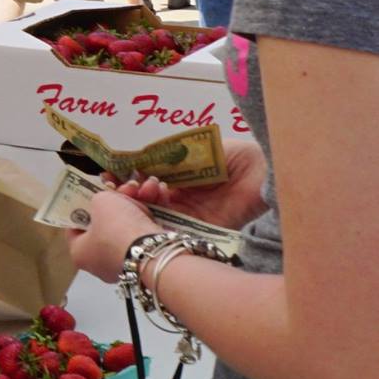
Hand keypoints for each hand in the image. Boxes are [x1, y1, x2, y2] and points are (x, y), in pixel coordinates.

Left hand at [66, 189, 164, 282]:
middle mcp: (102, 261)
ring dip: (144, 199)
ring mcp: (129, 261)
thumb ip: (99, 198)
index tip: (95, 192)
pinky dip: (159, 211)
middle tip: (131, 186)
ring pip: (134, 222)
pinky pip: (151, 230)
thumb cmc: (117, 228)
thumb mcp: (100, 201)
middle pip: (109, 221)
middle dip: (122, 198)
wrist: (154, 252)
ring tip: (151, 186)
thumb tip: (108, 202)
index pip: (76, 227)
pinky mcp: (153, 258)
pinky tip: (163, 193)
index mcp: (81, 252)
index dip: (85, 206)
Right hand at [108, 139, 267, 230]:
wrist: (265, 172)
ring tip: (136, 192)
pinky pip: (174, 227)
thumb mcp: (196, 149)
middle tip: (123, 187)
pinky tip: (148, 206)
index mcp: (183, 177)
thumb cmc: (236, 156)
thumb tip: (137, 162)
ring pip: (157, 213)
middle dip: (131, 193)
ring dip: (142, 204)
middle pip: (149, 200)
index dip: (130, 178)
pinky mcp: (202, 228)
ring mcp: (192, 214)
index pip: (148, 180)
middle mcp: (185, 197)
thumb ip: (168, 157)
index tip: (112, 175)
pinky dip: (157, 220)